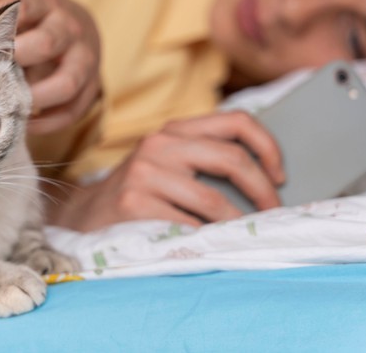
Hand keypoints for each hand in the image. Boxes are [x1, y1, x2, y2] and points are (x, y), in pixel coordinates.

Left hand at [0, 0, 100, 134]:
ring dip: (35, 98)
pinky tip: (23, 124)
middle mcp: (70, 29)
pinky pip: (73, 110)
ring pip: (67, 82)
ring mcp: (85, 59)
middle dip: (17, 59)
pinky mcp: (92, 87)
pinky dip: (48, 123)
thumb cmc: (38, 17)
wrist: (82, 28)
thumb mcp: (17, 0)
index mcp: (47, 3)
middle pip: (47, 43)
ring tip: (8, 106)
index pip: (24, 7)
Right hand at [48, 111, 285, 230]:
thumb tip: (270, 180)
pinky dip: (204, 238)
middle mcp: (159, 144)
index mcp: (175, 130)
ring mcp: (144, 173)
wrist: (85, 216)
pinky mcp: (134, 203)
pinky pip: (188, 225)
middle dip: (263, 191)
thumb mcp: (168, 164)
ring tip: (240, 236)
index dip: (268, 146)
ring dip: (236, 225)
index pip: (236, 121)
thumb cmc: (139, 194)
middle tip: (273, 214)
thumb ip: (205, 160)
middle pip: (231, 159)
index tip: (280, 176)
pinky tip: (204, 243)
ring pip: (213, 200)